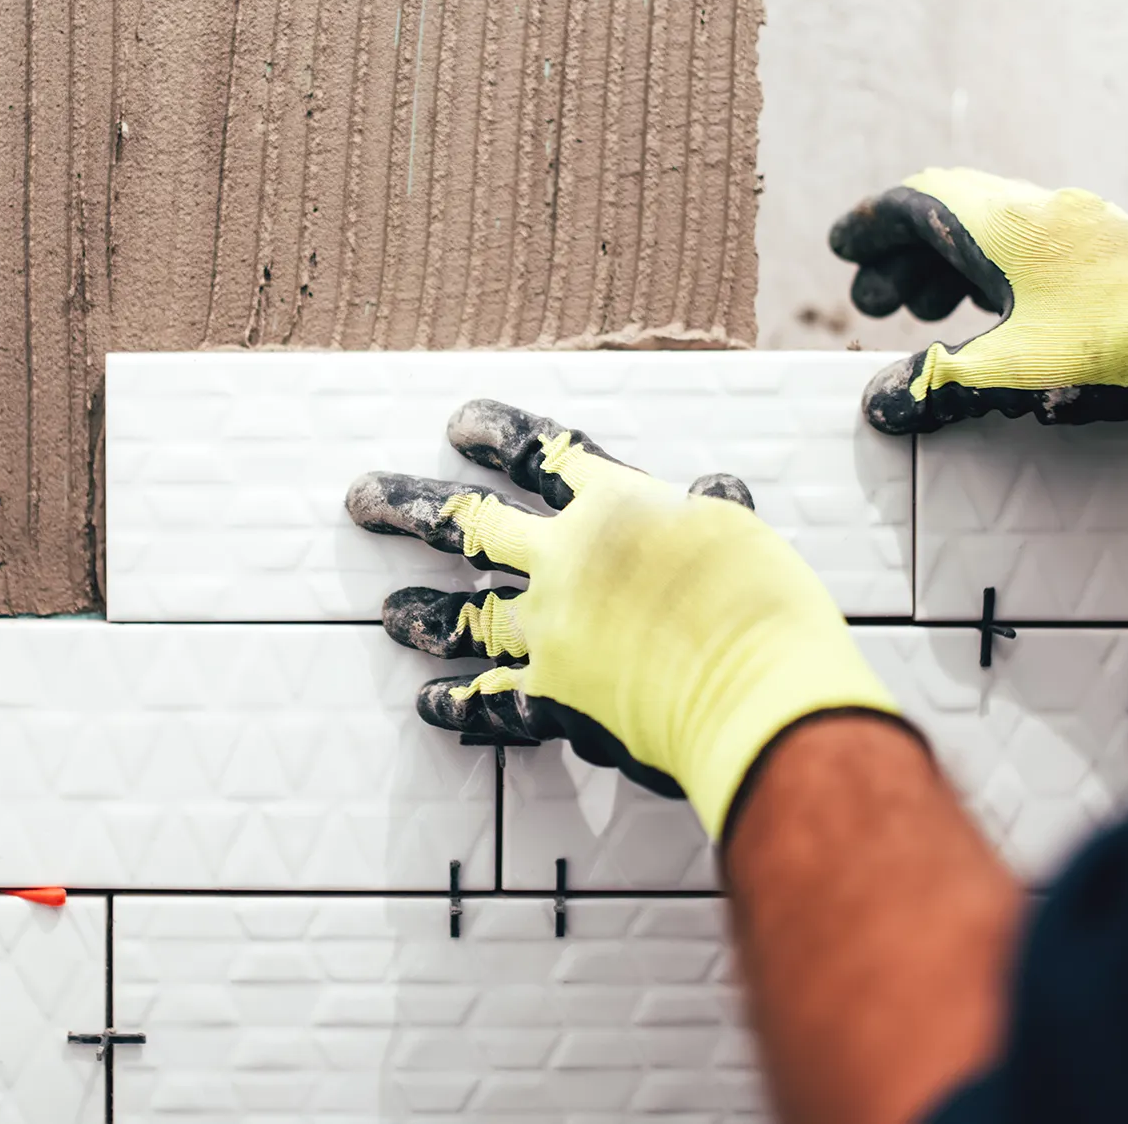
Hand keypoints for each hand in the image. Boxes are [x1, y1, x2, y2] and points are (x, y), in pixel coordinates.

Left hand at [345, 400, 898, 837]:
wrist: (753, 691)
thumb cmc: (763, 609)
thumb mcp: (744, 536)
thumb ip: (712, 513)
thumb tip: (713, 486)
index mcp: (616, 506)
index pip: (545, 456)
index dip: (499, 435)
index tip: (458, 424)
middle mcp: (568, 561)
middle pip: (471, 526)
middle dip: (411, 508)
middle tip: (364, 498)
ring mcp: (551, 630)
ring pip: (464, 614)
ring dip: (422, 611)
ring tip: (388, 613)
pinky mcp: (552, 698)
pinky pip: (488, 701)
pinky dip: (457, 704)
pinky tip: (428, 703)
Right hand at [830, 167, 1127, 436]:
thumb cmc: (1125, 338)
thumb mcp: (1016, 369)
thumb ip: (944, 382)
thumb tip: (883, 403)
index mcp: (1007, 223)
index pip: (918, 202)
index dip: (872, 227)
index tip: (843, 249)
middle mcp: (1042, 212)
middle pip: (951, 214)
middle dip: (904, 256)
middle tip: (873, 301)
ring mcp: (1081, 229)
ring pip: (993, 232)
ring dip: (948, 265)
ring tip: (922, 312)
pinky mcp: (1111, 254)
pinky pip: (1029, 248)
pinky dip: (991, 272)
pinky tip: (993, 313)